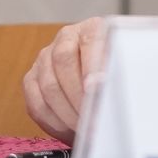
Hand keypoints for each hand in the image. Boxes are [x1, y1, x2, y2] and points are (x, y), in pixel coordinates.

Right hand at [22, 17, 106, 144]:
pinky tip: (70, 128)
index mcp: (92, 28)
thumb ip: (117, 76)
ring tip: (86, 128)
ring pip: (48, 86)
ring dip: (68, 113)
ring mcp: (45, 58)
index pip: (90, 42)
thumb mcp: (125, 71)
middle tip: (93, 119)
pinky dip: (54, 121)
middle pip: (63, 61)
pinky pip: (36, 104)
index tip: (97, 89)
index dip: (92, 67)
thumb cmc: (117, 76)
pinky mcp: (32, 80)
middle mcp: (66, 38)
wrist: (104, 85)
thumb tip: (104, 88)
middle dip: (78, 96)